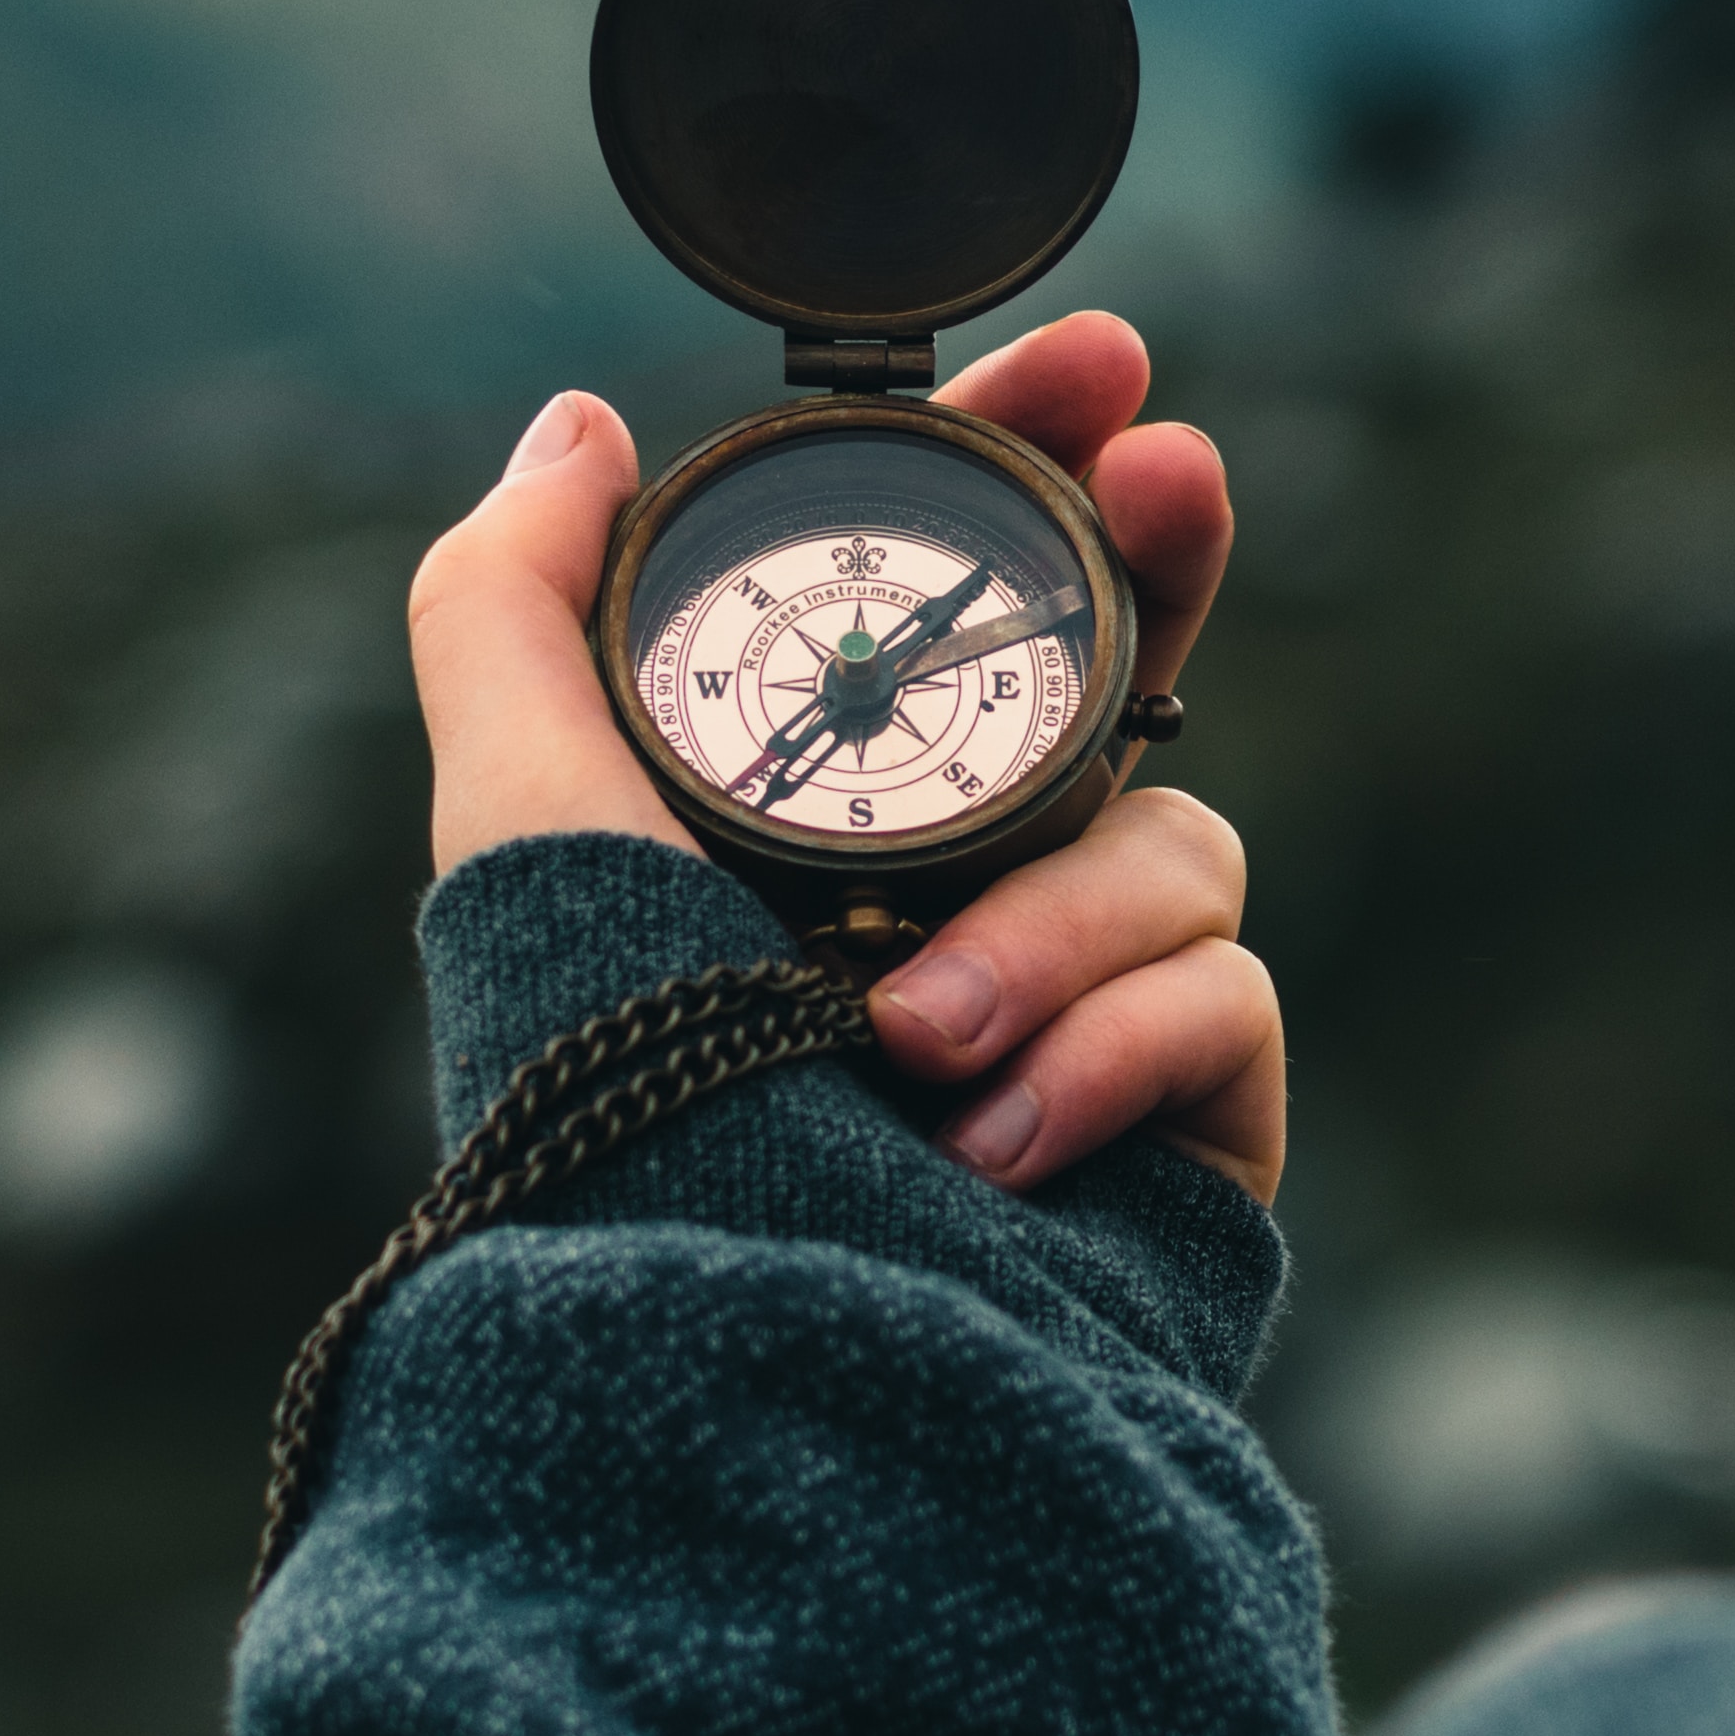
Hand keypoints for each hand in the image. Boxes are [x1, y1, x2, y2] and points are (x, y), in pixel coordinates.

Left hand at [402, 311, 1275, 1198]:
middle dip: (1159, 556)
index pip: (960, 603)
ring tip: (914, 1041)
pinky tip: (991, 1143)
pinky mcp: (1185, 1134)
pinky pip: (1221, 998)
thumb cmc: (619, 1111)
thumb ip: (514, 606)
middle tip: (1175, 468)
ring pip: (1169, 844)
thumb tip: (576, 422)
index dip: (1039, 464)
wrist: (743, 1378)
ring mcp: (1083, 1021)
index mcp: (820, 826)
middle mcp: (959, 906)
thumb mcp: (520, 827)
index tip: (1096, 357)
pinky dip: (1106, 1050)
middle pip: (1123, 677)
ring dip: (1051, 919)